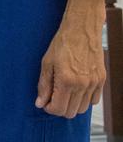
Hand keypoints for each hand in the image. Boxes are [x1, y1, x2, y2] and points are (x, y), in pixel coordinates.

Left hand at [36, 0, 105, 118]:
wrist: (81, 29)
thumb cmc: (62, 43)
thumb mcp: (47, 63)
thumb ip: (44, 85)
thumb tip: (40, 103)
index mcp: (66, 81)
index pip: (58, 109)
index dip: (49, 108)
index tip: (46, 102)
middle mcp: (82, 84)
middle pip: (71, 112)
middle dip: (59, 108)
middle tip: (53, 97)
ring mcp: (94, 83)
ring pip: (82, 109)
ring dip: (72, 105)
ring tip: (64, 92)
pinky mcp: (101, 79)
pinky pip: (94, 100)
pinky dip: (84, 99)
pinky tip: (76, 89)